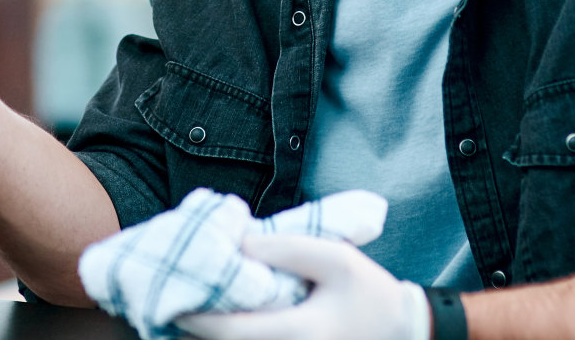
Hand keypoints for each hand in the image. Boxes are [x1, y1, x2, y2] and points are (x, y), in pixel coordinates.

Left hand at [178, 234, 429, 339]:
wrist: (404, 333)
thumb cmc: (370, 293)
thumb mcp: (335, 258)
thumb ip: (285, 249)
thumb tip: (238, 243)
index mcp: (296, 334)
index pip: (227, 331)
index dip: (193, 316)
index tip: (170, 295)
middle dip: (193, 327)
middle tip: (170, 299)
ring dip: (210, 335)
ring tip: (189, 308)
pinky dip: (231, 338)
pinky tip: (220, 320)